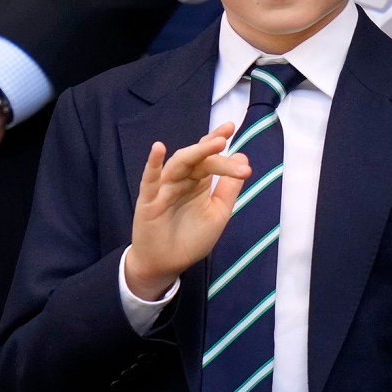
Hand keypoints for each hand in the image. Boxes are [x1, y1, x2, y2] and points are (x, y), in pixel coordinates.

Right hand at [125, 122, 250, 299]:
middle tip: (227, 137)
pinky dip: (153, 164)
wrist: (167, 264)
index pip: (209, 157)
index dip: (218, 142)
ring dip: (195, 152)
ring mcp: (164, 188)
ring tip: (214, 143)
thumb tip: (242, 157)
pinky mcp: (149, 201)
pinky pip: (150, 179)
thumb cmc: (191, 238)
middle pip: (197, 158)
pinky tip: (159, 149)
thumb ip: (229, 188)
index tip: (233, 127)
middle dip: (211, 147)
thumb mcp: (218, 212)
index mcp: (197, 181)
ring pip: (179, 164)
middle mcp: (181, 180)